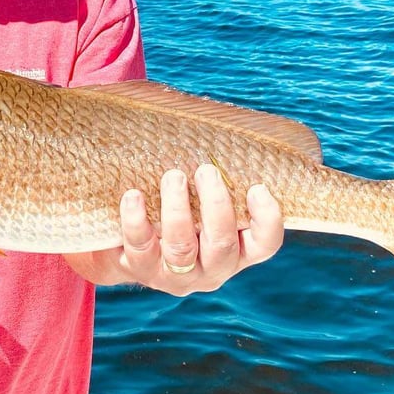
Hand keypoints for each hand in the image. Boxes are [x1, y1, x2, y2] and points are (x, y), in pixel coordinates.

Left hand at [66, 163, 283, 292]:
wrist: (125, 246)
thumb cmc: (175, 208)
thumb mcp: (201, 199)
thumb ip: (215, 174)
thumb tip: (214, 118)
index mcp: (236, 249)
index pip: (265, 243)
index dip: (267, 220)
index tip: (258, 187)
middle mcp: (211, 269)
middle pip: (222, 245)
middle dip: (216, 206)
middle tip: (205, 171)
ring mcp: (176, 275)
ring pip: (181, 249)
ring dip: (177, 210)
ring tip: (172, 176)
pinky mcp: (141, 271)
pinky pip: (140, 248)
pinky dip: (136, 220)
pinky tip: (132, 195)